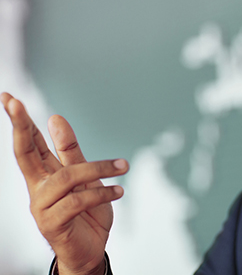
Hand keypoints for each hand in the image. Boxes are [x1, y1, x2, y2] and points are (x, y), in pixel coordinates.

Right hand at [1, 92, 127, 274]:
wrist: (91, 250)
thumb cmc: (86, 212)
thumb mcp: (85, 177)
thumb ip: (70, 151)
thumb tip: (55, 118)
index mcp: (44, 175)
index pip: (29, 144)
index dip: (20, 122)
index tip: (9, 98)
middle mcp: (38, 189)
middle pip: (25, 153)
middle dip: (20, 127)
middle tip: (14, 102)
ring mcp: (42, 207)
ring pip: (66, 177)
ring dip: (98, 169)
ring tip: (124, 167)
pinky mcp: (52, 224)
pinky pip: (77, 201)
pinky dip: (101, 192)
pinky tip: (119, 191)